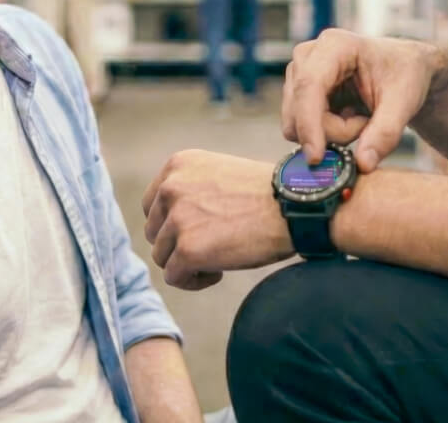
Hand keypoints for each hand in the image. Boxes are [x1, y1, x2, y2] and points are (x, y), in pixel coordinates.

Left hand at [142, 150, 293, 290]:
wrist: (294, 208)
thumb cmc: (266, 194)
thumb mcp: (218, 175)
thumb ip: (189, 190)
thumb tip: (169, 221)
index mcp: (178, 165)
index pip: (152, 204)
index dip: (171, 223)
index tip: (198, 230)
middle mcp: (171, 188)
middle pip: (154, 231)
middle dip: (178, 244)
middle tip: (211, 246)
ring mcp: (178, 219)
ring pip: (162, 256)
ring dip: (186, 263)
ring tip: (218, 259)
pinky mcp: (188, 250)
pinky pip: (174, 277)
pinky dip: (193, 281)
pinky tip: (218, 272)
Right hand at [283, 29, 440, 170]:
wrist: (404, 69)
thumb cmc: (405, 74)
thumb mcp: (405, 101)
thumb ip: (386, 133)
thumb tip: (363, 164)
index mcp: (335, 46)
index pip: (309, 86)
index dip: (309, 123)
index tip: (316, 157)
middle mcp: (308, 56)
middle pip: (301, 110)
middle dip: (334, 131)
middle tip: (368, 124)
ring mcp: (298, 74)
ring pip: (297, 123)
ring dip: (331, 132)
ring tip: (361, 118)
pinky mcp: (297, 92)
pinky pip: (301, 128)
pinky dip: (327, 132)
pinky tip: (348, 118)